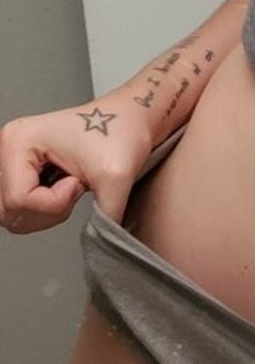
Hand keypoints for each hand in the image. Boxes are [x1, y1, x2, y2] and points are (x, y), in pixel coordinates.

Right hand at [0, 96, 155, 232]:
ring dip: (48, 211)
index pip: (18, 199)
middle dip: (49, 210)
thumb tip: (101, 246)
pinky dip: (46, 208)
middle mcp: (8, 148)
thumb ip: (104, 218)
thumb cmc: (123, 132)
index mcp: (18, 140)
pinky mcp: (22, 170)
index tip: (79, 182)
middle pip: (10, 210)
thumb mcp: (116, 178)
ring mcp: (12, 160)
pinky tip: (65, 188)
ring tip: (72, 185)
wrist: (132, 118)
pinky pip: (22, 208)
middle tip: (77, 186)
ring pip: (13, 214)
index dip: (54, 202)